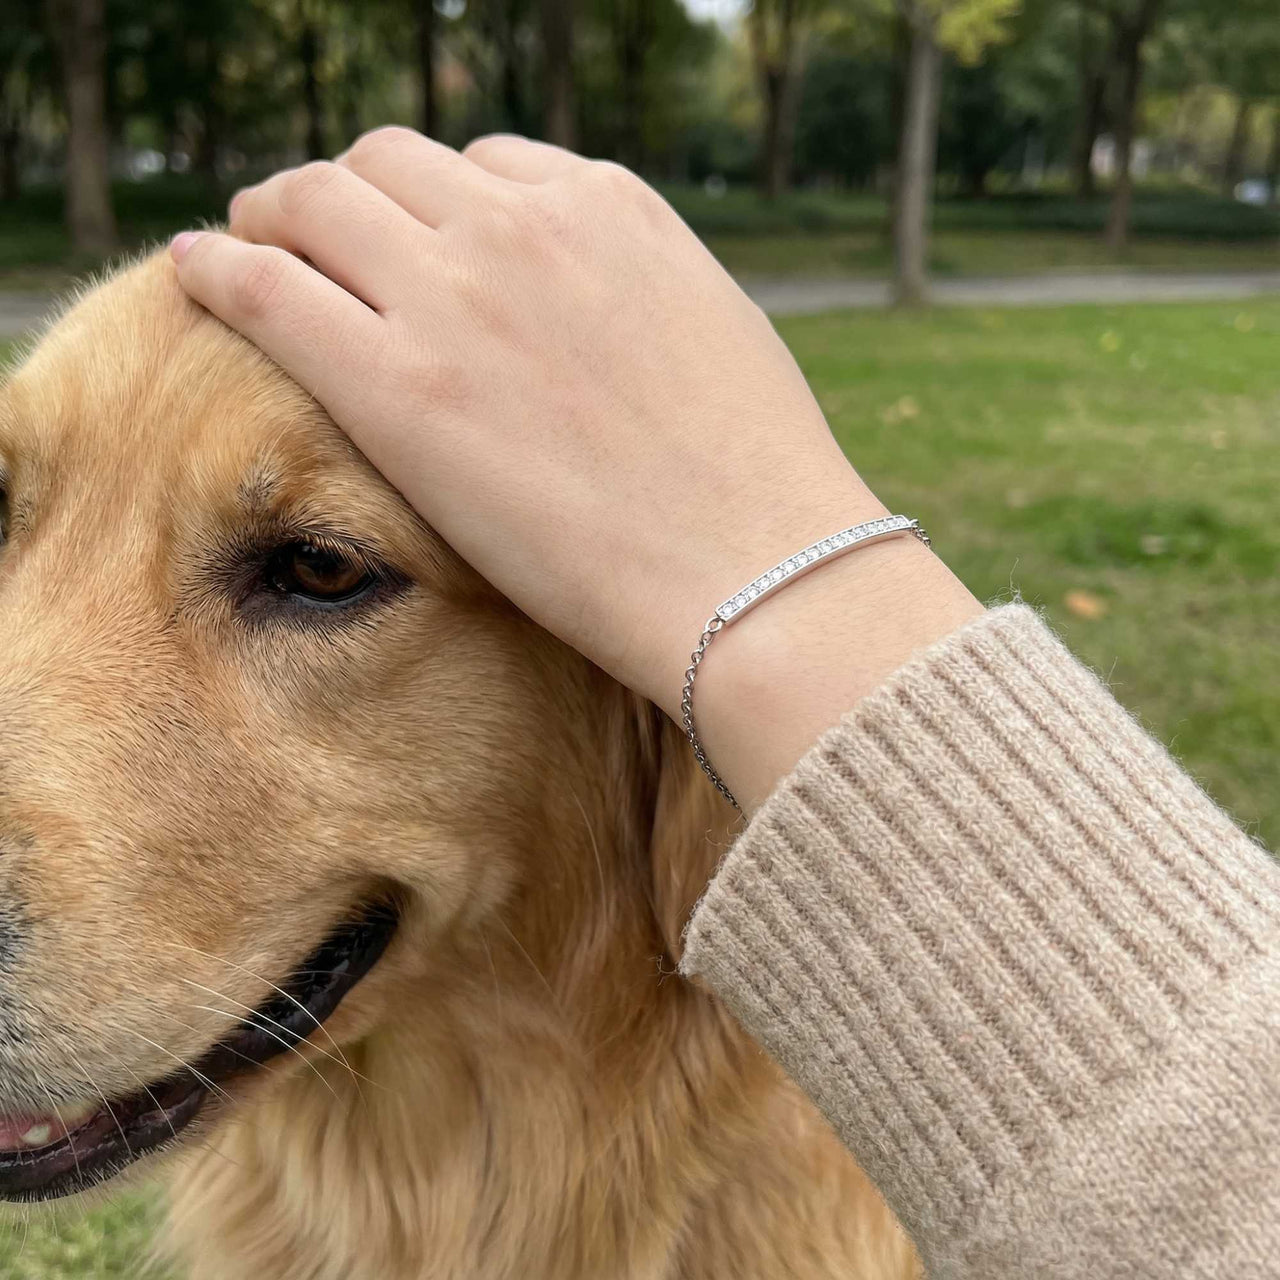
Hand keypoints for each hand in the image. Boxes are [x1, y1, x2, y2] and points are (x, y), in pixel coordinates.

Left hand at [171, 128, 980, 808]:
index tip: (410, 247)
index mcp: (607, 207)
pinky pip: (264, 284)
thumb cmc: (756, 481)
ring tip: (251, 251)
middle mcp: (524, 224)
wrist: (758, 573)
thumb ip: (634, 290)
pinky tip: (195, 272)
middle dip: (345, 198)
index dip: (431, 206)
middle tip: (313, 241)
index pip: (480, 166)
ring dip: (276, 217)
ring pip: (315, 201)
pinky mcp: (397, 383)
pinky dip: (219, 267)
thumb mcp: (712, 333)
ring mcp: (455, 295)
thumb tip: (596, 306)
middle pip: (385, 166)